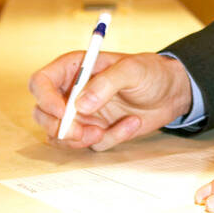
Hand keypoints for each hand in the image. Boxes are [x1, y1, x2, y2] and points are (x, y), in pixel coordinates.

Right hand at [28, 51, 191, 150]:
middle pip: (42, 114)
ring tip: (108, 129)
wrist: (172, 92)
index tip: (64, 113)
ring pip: (60, 136)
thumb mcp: (133, 69)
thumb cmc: (151, 72)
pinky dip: (111, 139)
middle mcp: (72, 92)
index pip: (41, 82)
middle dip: (60, 128)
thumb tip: (81, 105)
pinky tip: (132, 124)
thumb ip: (106, 83)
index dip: (45, 99)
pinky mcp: (95, 130)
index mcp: (74, 68)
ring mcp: (82, 114)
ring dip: (81, 139)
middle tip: (85, 133)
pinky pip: (91, 144)